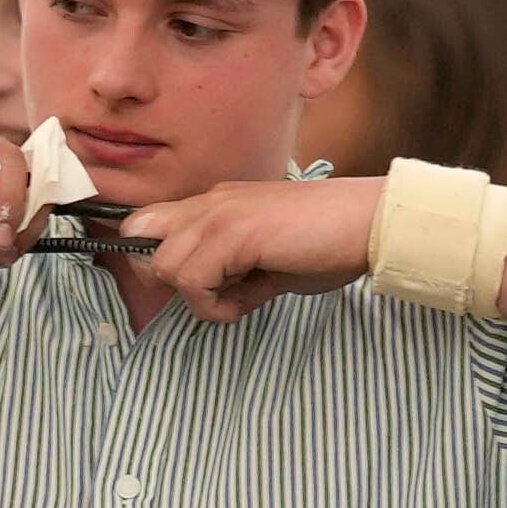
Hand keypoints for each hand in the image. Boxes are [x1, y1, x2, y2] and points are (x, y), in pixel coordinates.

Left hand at [122, 177, 385, 322]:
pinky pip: (190, 281)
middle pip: (138, 233)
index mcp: (220, 202)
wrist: (369, 223)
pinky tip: (246, 303)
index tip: (196, 287)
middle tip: (207, 293)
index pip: (152, 221)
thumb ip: (241, 277)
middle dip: (162, 274)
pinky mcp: (232, 234)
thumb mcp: (275, 263)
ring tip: (239, 299)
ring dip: (195, 296)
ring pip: (161, 264)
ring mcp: (218, 214)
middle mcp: (211, 202)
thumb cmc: (333, 241)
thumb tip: (222, 302)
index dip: (157, 257)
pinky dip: (213, 306)